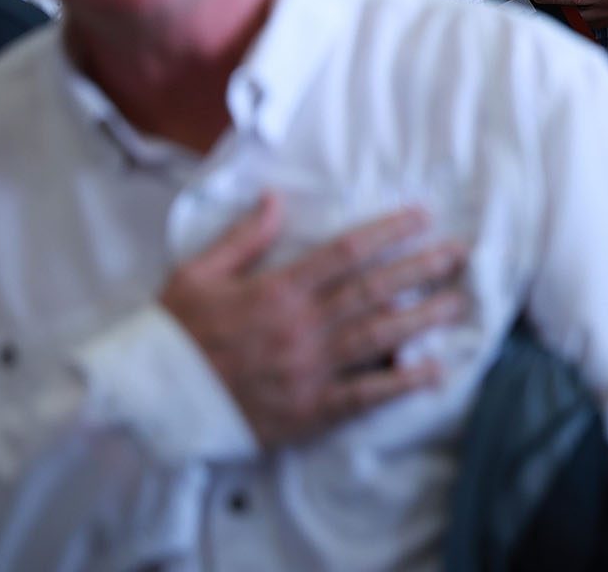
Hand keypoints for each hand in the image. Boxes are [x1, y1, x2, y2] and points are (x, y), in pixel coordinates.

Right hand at [159, 195, 468, 447]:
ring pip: (378, 337)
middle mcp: (301, 327)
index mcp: (277, 290)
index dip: (389, 232)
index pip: (346, 252)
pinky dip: (400, 384)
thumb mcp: (197, 273)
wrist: (146, 402)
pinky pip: (363, 396)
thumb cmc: (172, 333)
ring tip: (460, 302)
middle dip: (422, 268)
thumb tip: (275, 198)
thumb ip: (243, 238)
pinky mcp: (307, 410)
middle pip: (374, 290)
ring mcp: (307, 370)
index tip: (423, 217)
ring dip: (424, 318)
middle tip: (462, 254)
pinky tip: (434, 372)